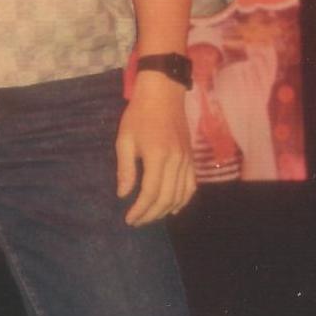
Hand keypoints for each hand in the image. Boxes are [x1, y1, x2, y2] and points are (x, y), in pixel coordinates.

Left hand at [116, 73, 196, 225]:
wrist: (163, 94)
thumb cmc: (139, 115)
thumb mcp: (124, 140)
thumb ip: (125, 169)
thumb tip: (124, 195)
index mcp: (158, 156)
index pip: (151, 192)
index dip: (140, 210)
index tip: (129, 219)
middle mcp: (176, 161)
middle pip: (167, 198)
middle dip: (151, 214)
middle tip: (137, 221)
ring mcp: (187, 160)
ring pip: (181, 195)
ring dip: (166, 210)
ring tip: (150, 216)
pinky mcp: (191, 158)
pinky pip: (192, 185)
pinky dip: (184, 200)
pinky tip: (173, 208)